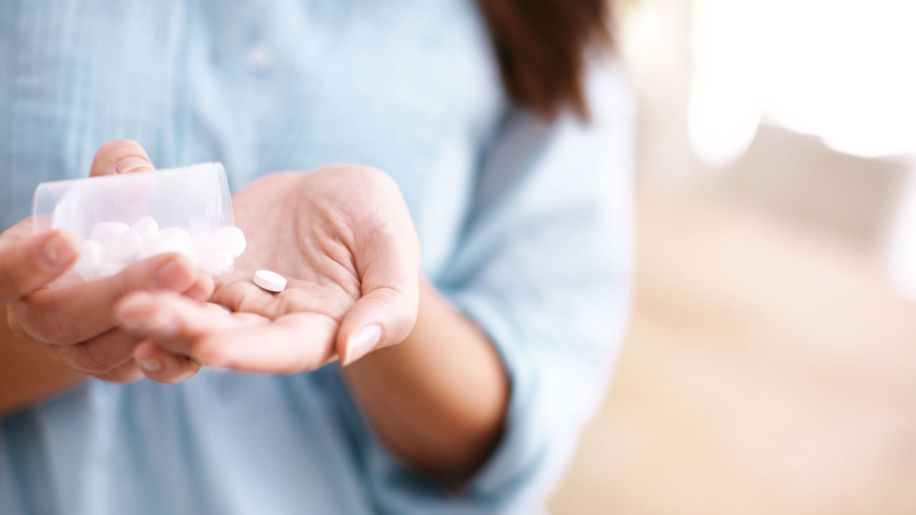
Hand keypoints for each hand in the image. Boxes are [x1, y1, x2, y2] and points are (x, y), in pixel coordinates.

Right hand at [3, 140, 212, 382]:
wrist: (105, 281)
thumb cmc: (98, 224)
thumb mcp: (98, 193)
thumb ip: (114, 174)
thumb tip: (140, 172)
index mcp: (13, 271)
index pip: (5, 272)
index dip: (30, 261)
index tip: (67, 238)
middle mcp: (33, 319)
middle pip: (61, 318)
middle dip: (121, 291)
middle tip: (179, 264)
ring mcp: (70, 351)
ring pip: (100, 352)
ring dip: (154, 319)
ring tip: (201, 283)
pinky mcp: (111, 369)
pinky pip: (135, 369)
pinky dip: (169, 349)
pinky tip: (204, 318)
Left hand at [116, 166, 420, 374]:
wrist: (333, 191)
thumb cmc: (374, 216)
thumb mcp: (394, 246)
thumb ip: (389, 303)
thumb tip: (352, 350)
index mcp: (322, 329)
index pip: (285, 351)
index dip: (249, 352)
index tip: (211, 346)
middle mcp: (271, 325)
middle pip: (227, 338)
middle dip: (183, 330)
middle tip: (138, 312)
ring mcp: (235, 300)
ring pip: (193, 316)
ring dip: (157, 314)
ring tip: (123, 301)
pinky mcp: (209, 270)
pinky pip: (175, 280)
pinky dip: (150, 280)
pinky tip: (123, 269)